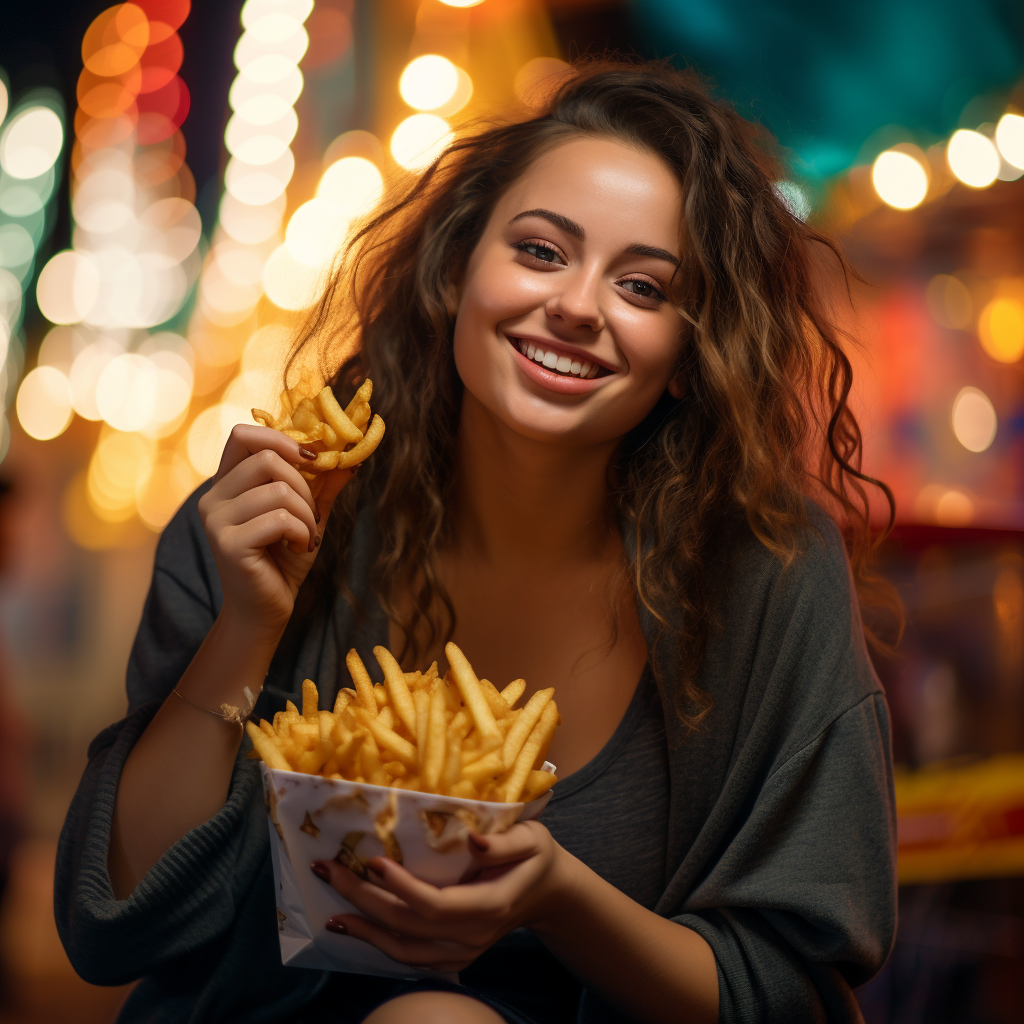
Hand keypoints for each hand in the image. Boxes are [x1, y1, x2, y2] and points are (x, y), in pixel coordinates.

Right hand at [198, 424, 355, 634]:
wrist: (267, 610)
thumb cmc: (283, 561)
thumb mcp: (309, 516)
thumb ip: (324, 486)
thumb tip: (350, 458)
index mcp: (227, 484)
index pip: (243, 435)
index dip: (280, 439)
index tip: (310, 460)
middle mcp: (213, 497)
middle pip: (265, 458)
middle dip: (303, 485)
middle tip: (311, 514)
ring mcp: (216, 520)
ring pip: (277, 490)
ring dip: (306, 514)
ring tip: (304, 536)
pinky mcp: (228, 543)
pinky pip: (280, 519)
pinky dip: (302, 533)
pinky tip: (297, 548)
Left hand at [310, 820, 571, 972]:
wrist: (548, 893)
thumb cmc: (536, 856)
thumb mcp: (531, 839)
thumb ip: (504, 842)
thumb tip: (473, 840)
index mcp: (490, 906)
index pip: (436, 905)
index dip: (402, 887)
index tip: (373, 860)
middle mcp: (472, 936)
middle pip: (410, 926)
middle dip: (365, 900)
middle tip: (331, 871)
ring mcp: (462, 951)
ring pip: (404, 950)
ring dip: (364, 930)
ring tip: (331, 908)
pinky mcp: (452, 955)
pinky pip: (409, 956)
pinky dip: (378, 943)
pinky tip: (354, 926)